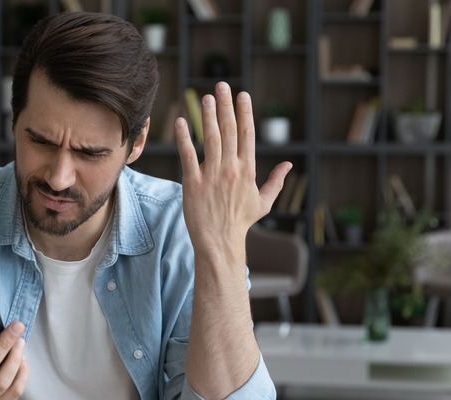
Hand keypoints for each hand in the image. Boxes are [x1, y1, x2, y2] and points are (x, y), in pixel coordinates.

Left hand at [175, 82, 291, 253]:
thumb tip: (290, 165)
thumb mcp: (263, 202)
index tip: (242, 95)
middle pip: (229, 131)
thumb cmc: (240, 222)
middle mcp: (231, 169)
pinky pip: (188, 156)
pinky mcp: (193, 184)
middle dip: (226, 106)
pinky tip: (182, 121)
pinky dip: (184, 138)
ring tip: (205, 97)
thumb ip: (276, 181)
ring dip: (208, 116)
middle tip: (221, 85)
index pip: (247, 135)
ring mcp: (212, 176)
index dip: (245, 113)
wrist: (220, 242)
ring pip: (211, 139)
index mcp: (248, 170)